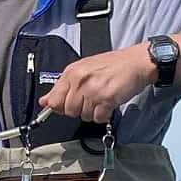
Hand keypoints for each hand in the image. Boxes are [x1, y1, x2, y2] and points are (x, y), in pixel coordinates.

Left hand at [40, 47, 154, 123]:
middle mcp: (80, 81)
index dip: (59, 107)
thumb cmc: (112, 65)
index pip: (55, 99)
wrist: (136, 62)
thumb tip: (45, 101)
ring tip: (101, 99)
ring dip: (93, 112)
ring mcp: (93, 91)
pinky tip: (108, 103)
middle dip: (79, 109)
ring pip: (83, 115)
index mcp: (72, 72)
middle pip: (69, 110)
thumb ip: (63, 86)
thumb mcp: (83, 69)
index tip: (65, 107)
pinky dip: (103, 114)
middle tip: (90, 99)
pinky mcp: (107, 99)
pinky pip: (98, 118)